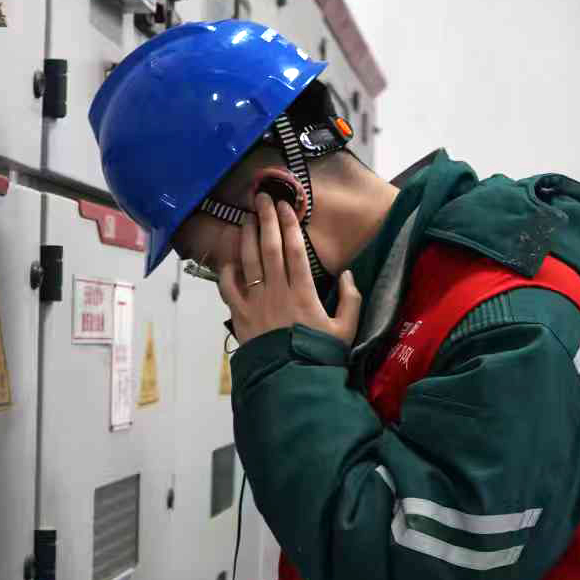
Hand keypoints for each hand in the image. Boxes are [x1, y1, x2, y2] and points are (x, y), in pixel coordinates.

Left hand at [216, 195, 361, 345]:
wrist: (290, 381)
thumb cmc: (319, 356)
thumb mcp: (345, 331)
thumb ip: (351, 301)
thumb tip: (350, 274)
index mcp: (303, 292)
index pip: (295, 250)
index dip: (290, 224)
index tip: (286, 205)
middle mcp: (277, 291)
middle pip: (269, 247)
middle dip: (266, 219)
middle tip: (262, 198)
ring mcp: (256, 302)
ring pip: (248, 261)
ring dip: (246, 236)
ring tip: (247, 217)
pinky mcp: (240, 315)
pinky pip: (229, 288)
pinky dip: (227, 271)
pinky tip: (230, 260)